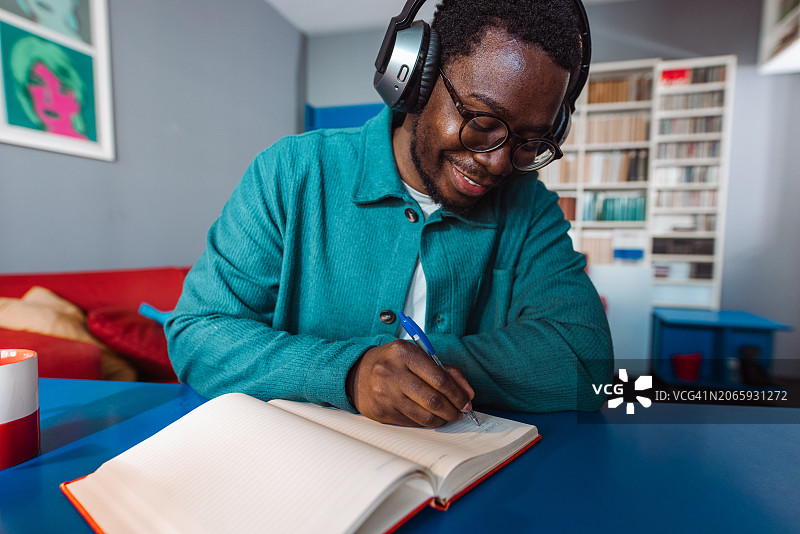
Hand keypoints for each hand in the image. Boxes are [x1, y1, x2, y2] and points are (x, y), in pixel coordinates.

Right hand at [346, 340, 474, 426]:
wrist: (356, 373)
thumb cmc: (392, 362)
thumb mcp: (417, 356)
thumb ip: (445, 370)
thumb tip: (468, 392)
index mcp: (404, 353)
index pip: (440, 379)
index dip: (458, 394)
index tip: (467, 401)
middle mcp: (392, 373)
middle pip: (433, 400)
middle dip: (453, 410)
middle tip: (460, 412)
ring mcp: (385, 394)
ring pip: (424, 415)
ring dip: (442, 419)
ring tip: (448, 416)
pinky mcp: (381, 412)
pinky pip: (412, 422)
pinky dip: (426, 422)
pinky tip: (430, 417)